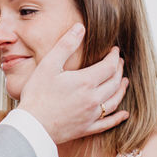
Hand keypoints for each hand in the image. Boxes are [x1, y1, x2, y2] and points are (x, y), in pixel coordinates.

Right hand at [17, 23, 128, 143]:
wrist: (31, 126)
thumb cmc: (36, 94)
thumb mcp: (48, 65)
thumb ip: (66, 45)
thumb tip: (80, 27)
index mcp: (86, 81)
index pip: (109, 66)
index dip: (114, 56)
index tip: (115, 50)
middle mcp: (93, 99)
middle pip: (114, 82)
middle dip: (119, 70)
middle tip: (119, 62)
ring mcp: (91, 115)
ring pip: (114, 101)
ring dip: (121, 90)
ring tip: (124, 82)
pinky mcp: (86, 128)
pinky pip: (107, 123)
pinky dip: (118, 118)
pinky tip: (124, 114)